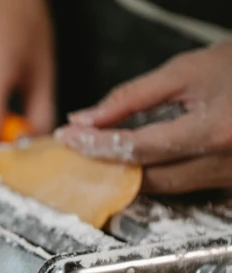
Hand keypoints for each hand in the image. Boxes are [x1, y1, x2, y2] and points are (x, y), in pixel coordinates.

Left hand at [55, 42, 231, 193]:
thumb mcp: (186, 71)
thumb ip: (131, 98)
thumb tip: (87, 119)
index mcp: (216, 131)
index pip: (138, 148)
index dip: (97, 144)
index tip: (70, 137)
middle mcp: (226, 164)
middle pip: (148, 178)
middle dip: (108, 165)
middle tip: (79, 147)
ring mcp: (231, 179)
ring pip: (165, 187)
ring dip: (130, 172)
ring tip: (102, 151)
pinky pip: (184, 186)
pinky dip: (157, 174)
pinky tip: (137, 159)